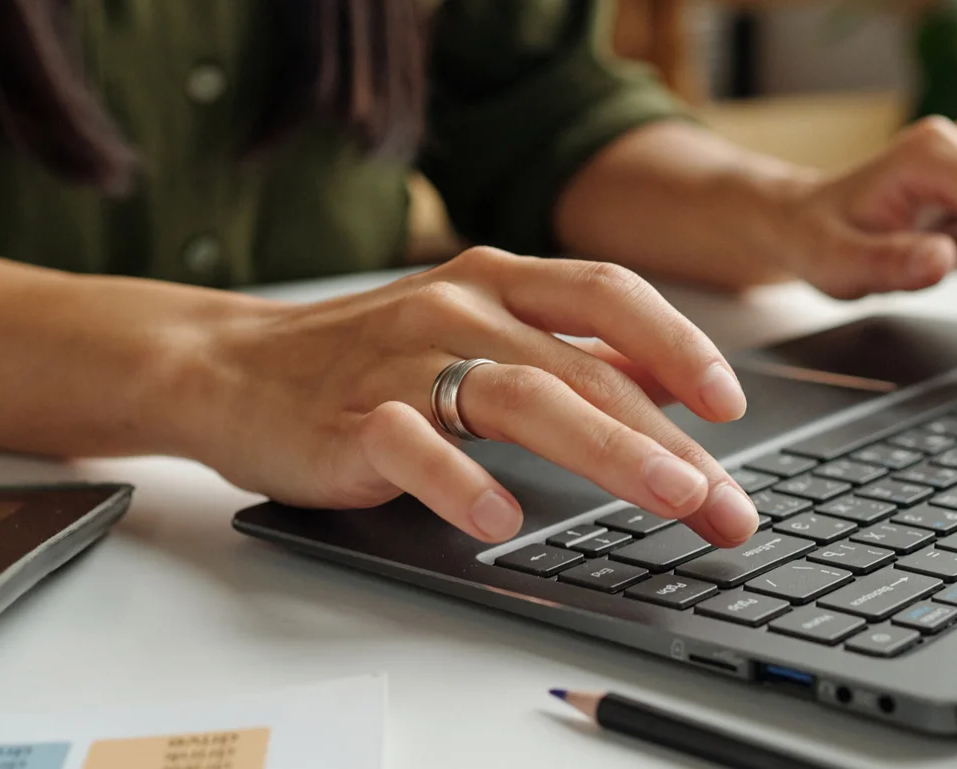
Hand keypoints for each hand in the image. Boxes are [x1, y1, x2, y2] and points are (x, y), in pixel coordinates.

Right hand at [188, 247, 760, 546]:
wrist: (227, 367)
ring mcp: (402, 360)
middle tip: (725, 502)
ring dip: (607, 448)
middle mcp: (457, 308)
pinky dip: (459, 483)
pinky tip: (499, 522)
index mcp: (495, 281)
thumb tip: (670, 380)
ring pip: (520, 395)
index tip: (730, 405)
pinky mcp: (349, 419)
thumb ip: (568, 350)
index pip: (608, 294)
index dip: (679, 344)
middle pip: (585, 366)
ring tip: (667, 497)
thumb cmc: (363, 359)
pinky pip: (412, 445)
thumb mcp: (474, 331)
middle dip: (670, 439)